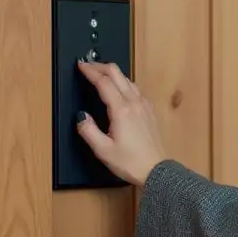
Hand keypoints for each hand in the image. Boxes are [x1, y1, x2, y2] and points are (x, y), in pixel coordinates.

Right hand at [75, 61, 167, 186]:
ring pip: (127, 79)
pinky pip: (135, 89)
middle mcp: (134, 103)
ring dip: (113, 73)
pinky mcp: (149, 111)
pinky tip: (119, 88)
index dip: (90, 71)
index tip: (80, 66)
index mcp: (121, 110)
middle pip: (117, 74)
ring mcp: (144, 105)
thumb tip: (81, 116)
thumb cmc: (130, 162)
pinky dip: (124, 82)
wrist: (156, 171)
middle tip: (88, 65)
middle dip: (101, 66)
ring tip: (101, 74)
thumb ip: (88, 131)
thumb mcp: (103, 150)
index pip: (103, 82)